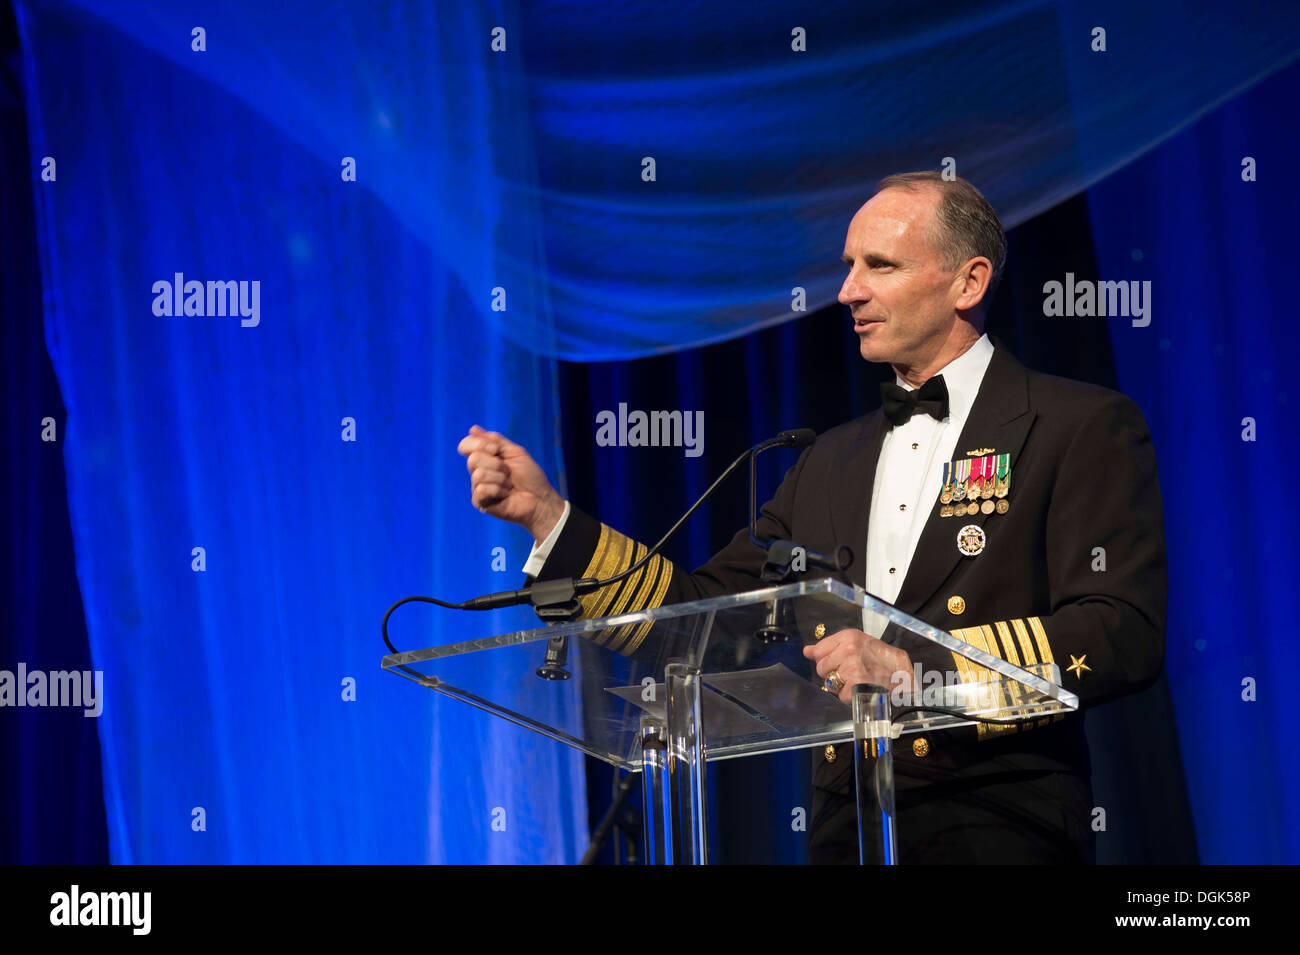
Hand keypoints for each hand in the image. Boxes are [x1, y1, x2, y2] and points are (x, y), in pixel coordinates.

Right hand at [457, 425, 564, 539]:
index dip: (478, 444)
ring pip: (478, 474)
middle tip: (509, 472)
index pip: (466, 445)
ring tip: (509, 485)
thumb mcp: (515, 452)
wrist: (540, 498)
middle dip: (496, 464)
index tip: (496, 449)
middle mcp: (478, 471)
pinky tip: (505, 495)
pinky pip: (482, 489)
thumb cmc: (530, 476)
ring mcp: (478, 487)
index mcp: (485, 457)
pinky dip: (498, 490)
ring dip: (500, 478)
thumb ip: (495, 440)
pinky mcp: (480, 502)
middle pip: (473, 459)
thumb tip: (473, 429)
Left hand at [802, 628, 913, 705]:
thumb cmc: (881, 658)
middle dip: (833, 673)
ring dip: (841, 686)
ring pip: (829, 683)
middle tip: (850, 672)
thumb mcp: (856, 643)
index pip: (818, 650)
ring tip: (856, 679)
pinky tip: (860, 688)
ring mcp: (852, 667)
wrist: (904, 673)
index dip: (825, 659)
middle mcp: (849, 650)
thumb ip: (829, 647)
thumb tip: (806, 651)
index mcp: (848, 637)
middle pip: (821, 668)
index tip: (836, 662)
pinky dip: (849, 697)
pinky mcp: (856, 684)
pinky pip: (840, 696)